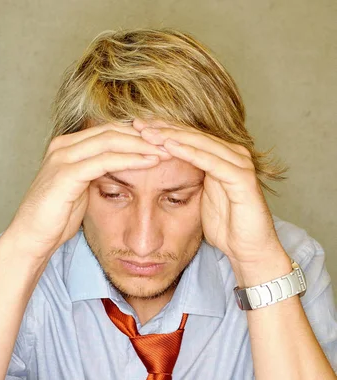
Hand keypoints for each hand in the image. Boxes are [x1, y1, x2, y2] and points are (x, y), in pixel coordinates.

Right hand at [3, 123, 169, 260]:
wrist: (31, 237)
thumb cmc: (56, 218)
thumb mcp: (81, 192)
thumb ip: (97, 176)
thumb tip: (120, 173)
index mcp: (68, 146)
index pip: (110, 131)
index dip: (138, 134)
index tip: (164, 140)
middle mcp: (64, 145)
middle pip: (113, 130)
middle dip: (145, 134)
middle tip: (173, 140)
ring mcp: (64, 156)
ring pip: (111, 141)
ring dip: (142, 144)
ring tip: (168, 149)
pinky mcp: (66, 173)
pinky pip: (105, 160)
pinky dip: (131, 159)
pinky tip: (151, 162)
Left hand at [133, 119, 290, 284]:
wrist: (248, 249)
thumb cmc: (226, 227)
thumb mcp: (200, 199)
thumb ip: (189, 181)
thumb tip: (162, 174)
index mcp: (222, 158)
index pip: (189, 137)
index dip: (163, 131)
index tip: (137, 128)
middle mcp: (233, 154)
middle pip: (194, 135)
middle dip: (164, 128)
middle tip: (138, 123)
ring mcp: (239, 163)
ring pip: (201, 144)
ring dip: (173, 137)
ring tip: (149, 133)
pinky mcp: (242, 177)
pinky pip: (211, 161)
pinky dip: (190, 153)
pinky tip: (170, 147)